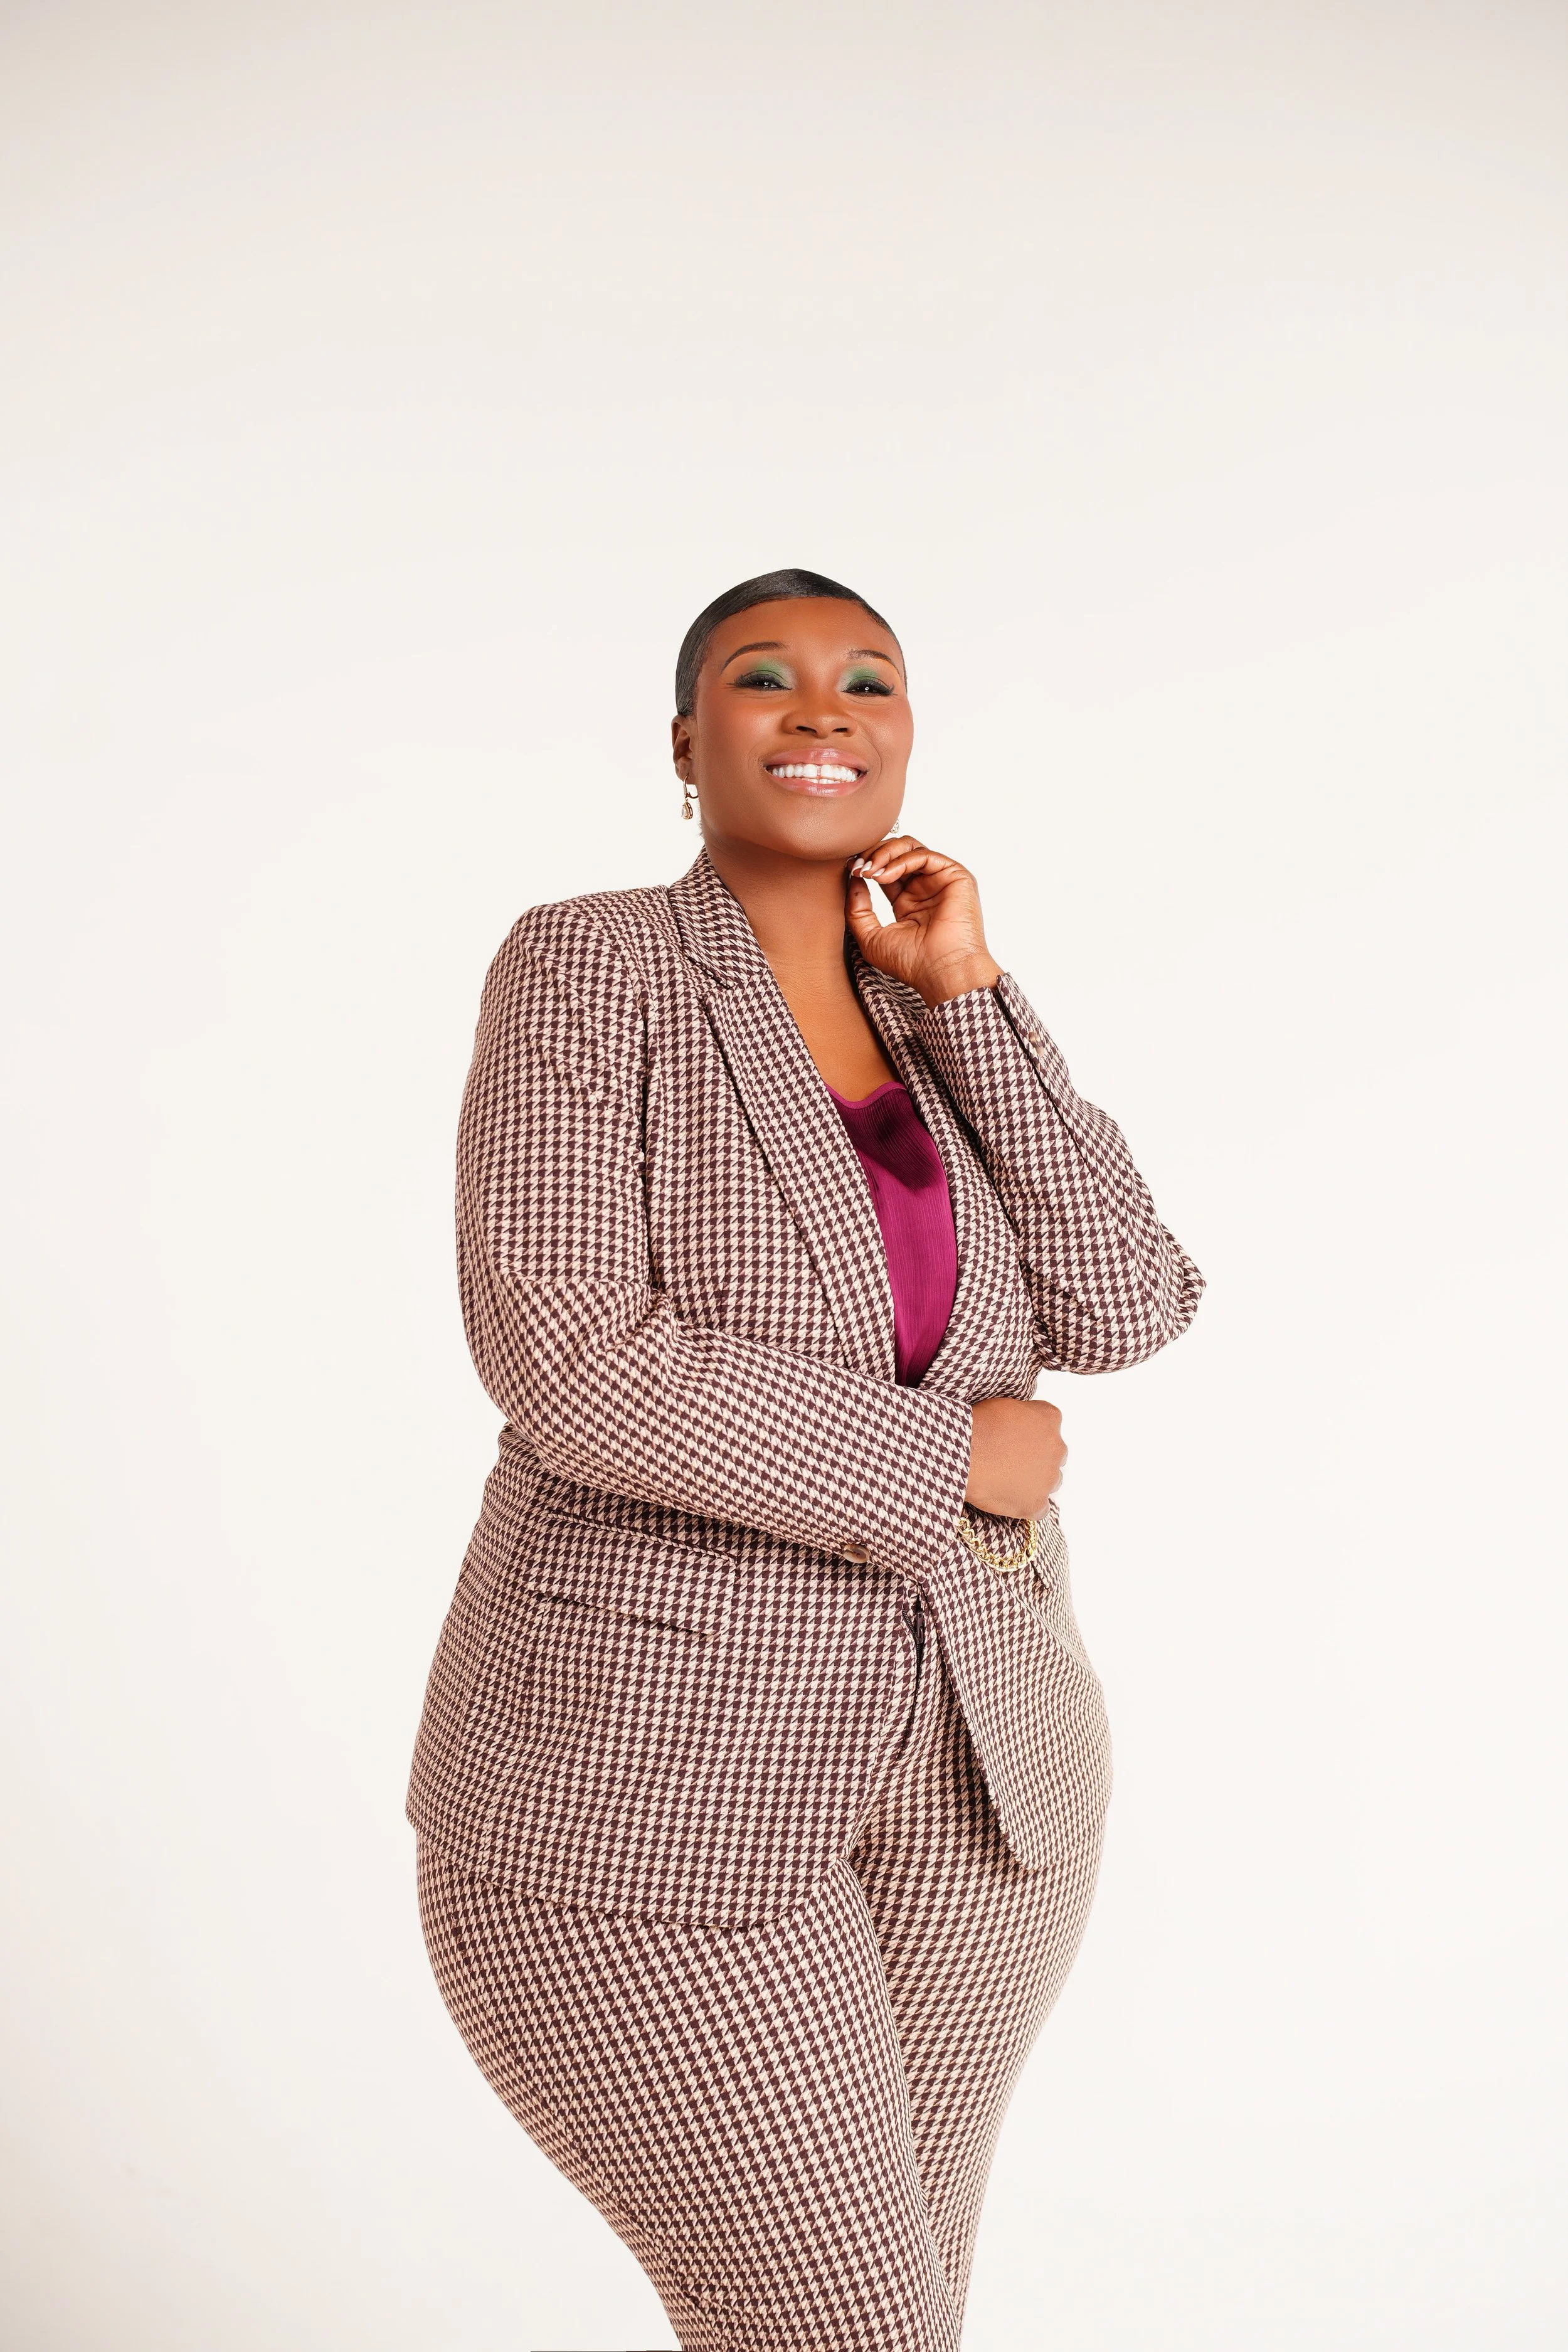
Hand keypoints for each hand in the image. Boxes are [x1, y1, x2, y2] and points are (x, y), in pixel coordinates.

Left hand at [845, 837, 1001, 1008]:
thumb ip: (857, 909)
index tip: (850, 871)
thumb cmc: (912, 963)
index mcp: (908, 902)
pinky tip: (885, 875)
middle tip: (858, 867)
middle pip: (896, 852)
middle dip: (873, 854)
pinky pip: (924, 855)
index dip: (866, 866)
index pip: (885, 870)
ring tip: (869, 870)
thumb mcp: (870, 937)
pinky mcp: (955, 876)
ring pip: (909, 847)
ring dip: (884, 853)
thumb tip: (852, 879)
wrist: (941, 972)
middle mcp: (925, 888)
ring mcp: (940, 880)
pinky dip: (901, 860)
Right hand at [965, 1397, 1065, 1519]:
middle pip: (1053, 1455)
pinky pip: (1040, 1508)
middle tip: (1010, 1461)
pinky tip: (1007, 1498)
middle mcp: (1057, 1448)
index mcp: (1049, 1419)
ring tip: (1005, 1480)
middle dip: (1037, 1458)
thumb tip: (1020, 1426)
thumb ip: (1023, 1415)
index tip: (1015, 1439)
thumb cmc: (977, 1426)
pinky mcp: (1037, 1504)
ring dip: (1033, 1481)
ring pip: (1049, 1481)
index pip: (1049, 1425)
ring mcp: (1049, 1478)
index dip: (1030, 1434)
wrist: (963, 1454)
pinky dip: (1026, 1505)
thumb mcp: (1005, 1404)